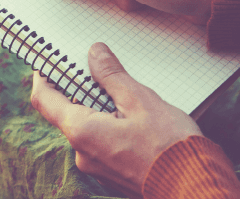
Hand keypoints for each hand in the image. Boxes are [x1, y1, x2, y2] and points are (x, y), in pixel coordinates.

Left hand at [30, 42, 202, 196]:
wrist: (196, 187)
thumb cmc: (169, 146)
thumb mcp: (140, 100)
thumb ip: (111, 76)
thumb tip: (94, 53)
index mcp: (81, 131)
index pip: (44, 99)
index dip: (43, 76)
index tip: (49, 60)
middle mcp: (81, 152)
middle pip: (66, 111)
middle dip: (79, 89)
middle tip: (95, 67)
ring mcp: (95, 165)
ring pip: (87, 126)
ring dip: (99, 107)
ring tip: (123, 91)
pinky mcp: (111, 172)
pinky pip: (101, 141)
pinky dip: (109, 124)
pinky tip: (133, 116)